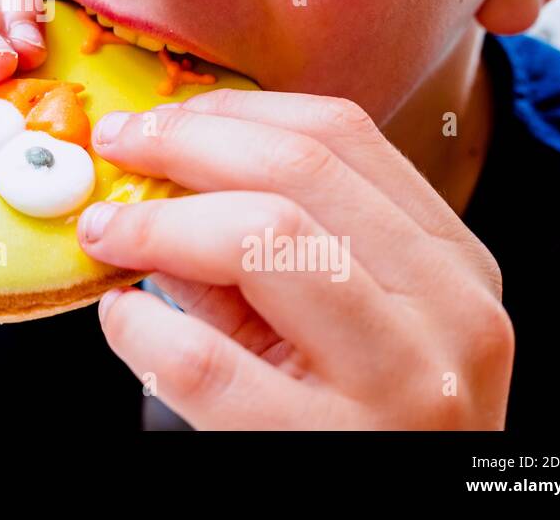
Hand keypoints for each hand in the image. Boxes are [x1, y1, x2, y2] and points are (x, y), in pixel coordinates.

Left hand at [76, 90, 512, 428]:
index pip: (342, 135)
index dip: (232, 111)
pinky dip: (141, 324)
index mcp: (452, 264)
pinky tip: (124, 319)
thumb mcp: (341, 324)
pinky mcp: (325, 448)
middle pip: (299, 169)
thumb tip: (155, 173)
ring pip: (264, 238)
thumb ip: (263, 245)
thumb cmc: (360, 427)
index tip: (159, 116)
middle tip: (115, 146)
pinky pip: (202, 359)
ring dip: (159, 222)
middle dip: (184, 143)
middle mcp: (448, 312)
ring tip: (107, 231)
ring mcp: (399, 384)